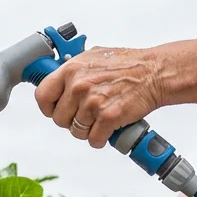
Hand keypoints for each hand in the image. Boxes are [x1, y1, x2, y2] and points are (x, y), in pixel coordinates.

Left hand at [33, 45, 164, 148]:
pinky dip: (101, 139)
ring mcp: (93, 102)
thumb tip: (59, 80)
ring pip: (76, 132)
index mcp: (71, 69)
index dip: (48, 107)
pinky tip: (108, 129)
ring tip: (100, 120)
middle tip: (85, 116)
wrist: (154, 72)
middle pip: (59, 118)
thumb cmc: (128, 64)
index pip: (42, 96)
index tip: (55, 110)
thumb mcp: (94, 56)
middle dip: (71, 121)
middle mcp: (79, 85)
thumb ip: (74, 70)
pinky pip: (94, 140)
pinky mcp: (108, 117)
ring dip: (88, 130)